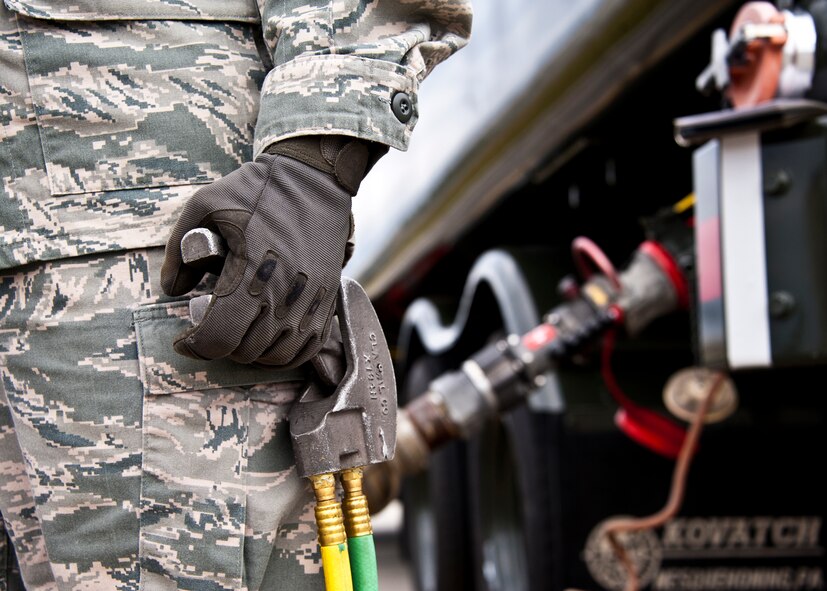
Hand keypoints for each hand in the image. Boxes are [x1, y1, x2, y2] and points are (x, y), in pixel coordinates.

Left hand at [161, 136, 371, 367]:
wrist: (314, 180)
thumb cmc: (257, 189)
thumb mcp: (204, 205)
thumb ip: (179, 251)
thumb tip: (172, 290)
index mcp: (248, 273)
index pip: (218, 338)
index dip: (195, 347)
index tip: (185, 340)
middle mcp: (282, 294)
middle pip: (246, 351)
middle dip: (221, 347)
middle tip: (212, 327)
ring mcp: (309, 300)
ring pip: (277, 355)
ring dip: (253, 353)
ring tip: (240, 335)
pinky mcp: (327, 299)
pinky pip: (308, 347)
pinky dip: (286, 353)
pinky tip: (270, 339)